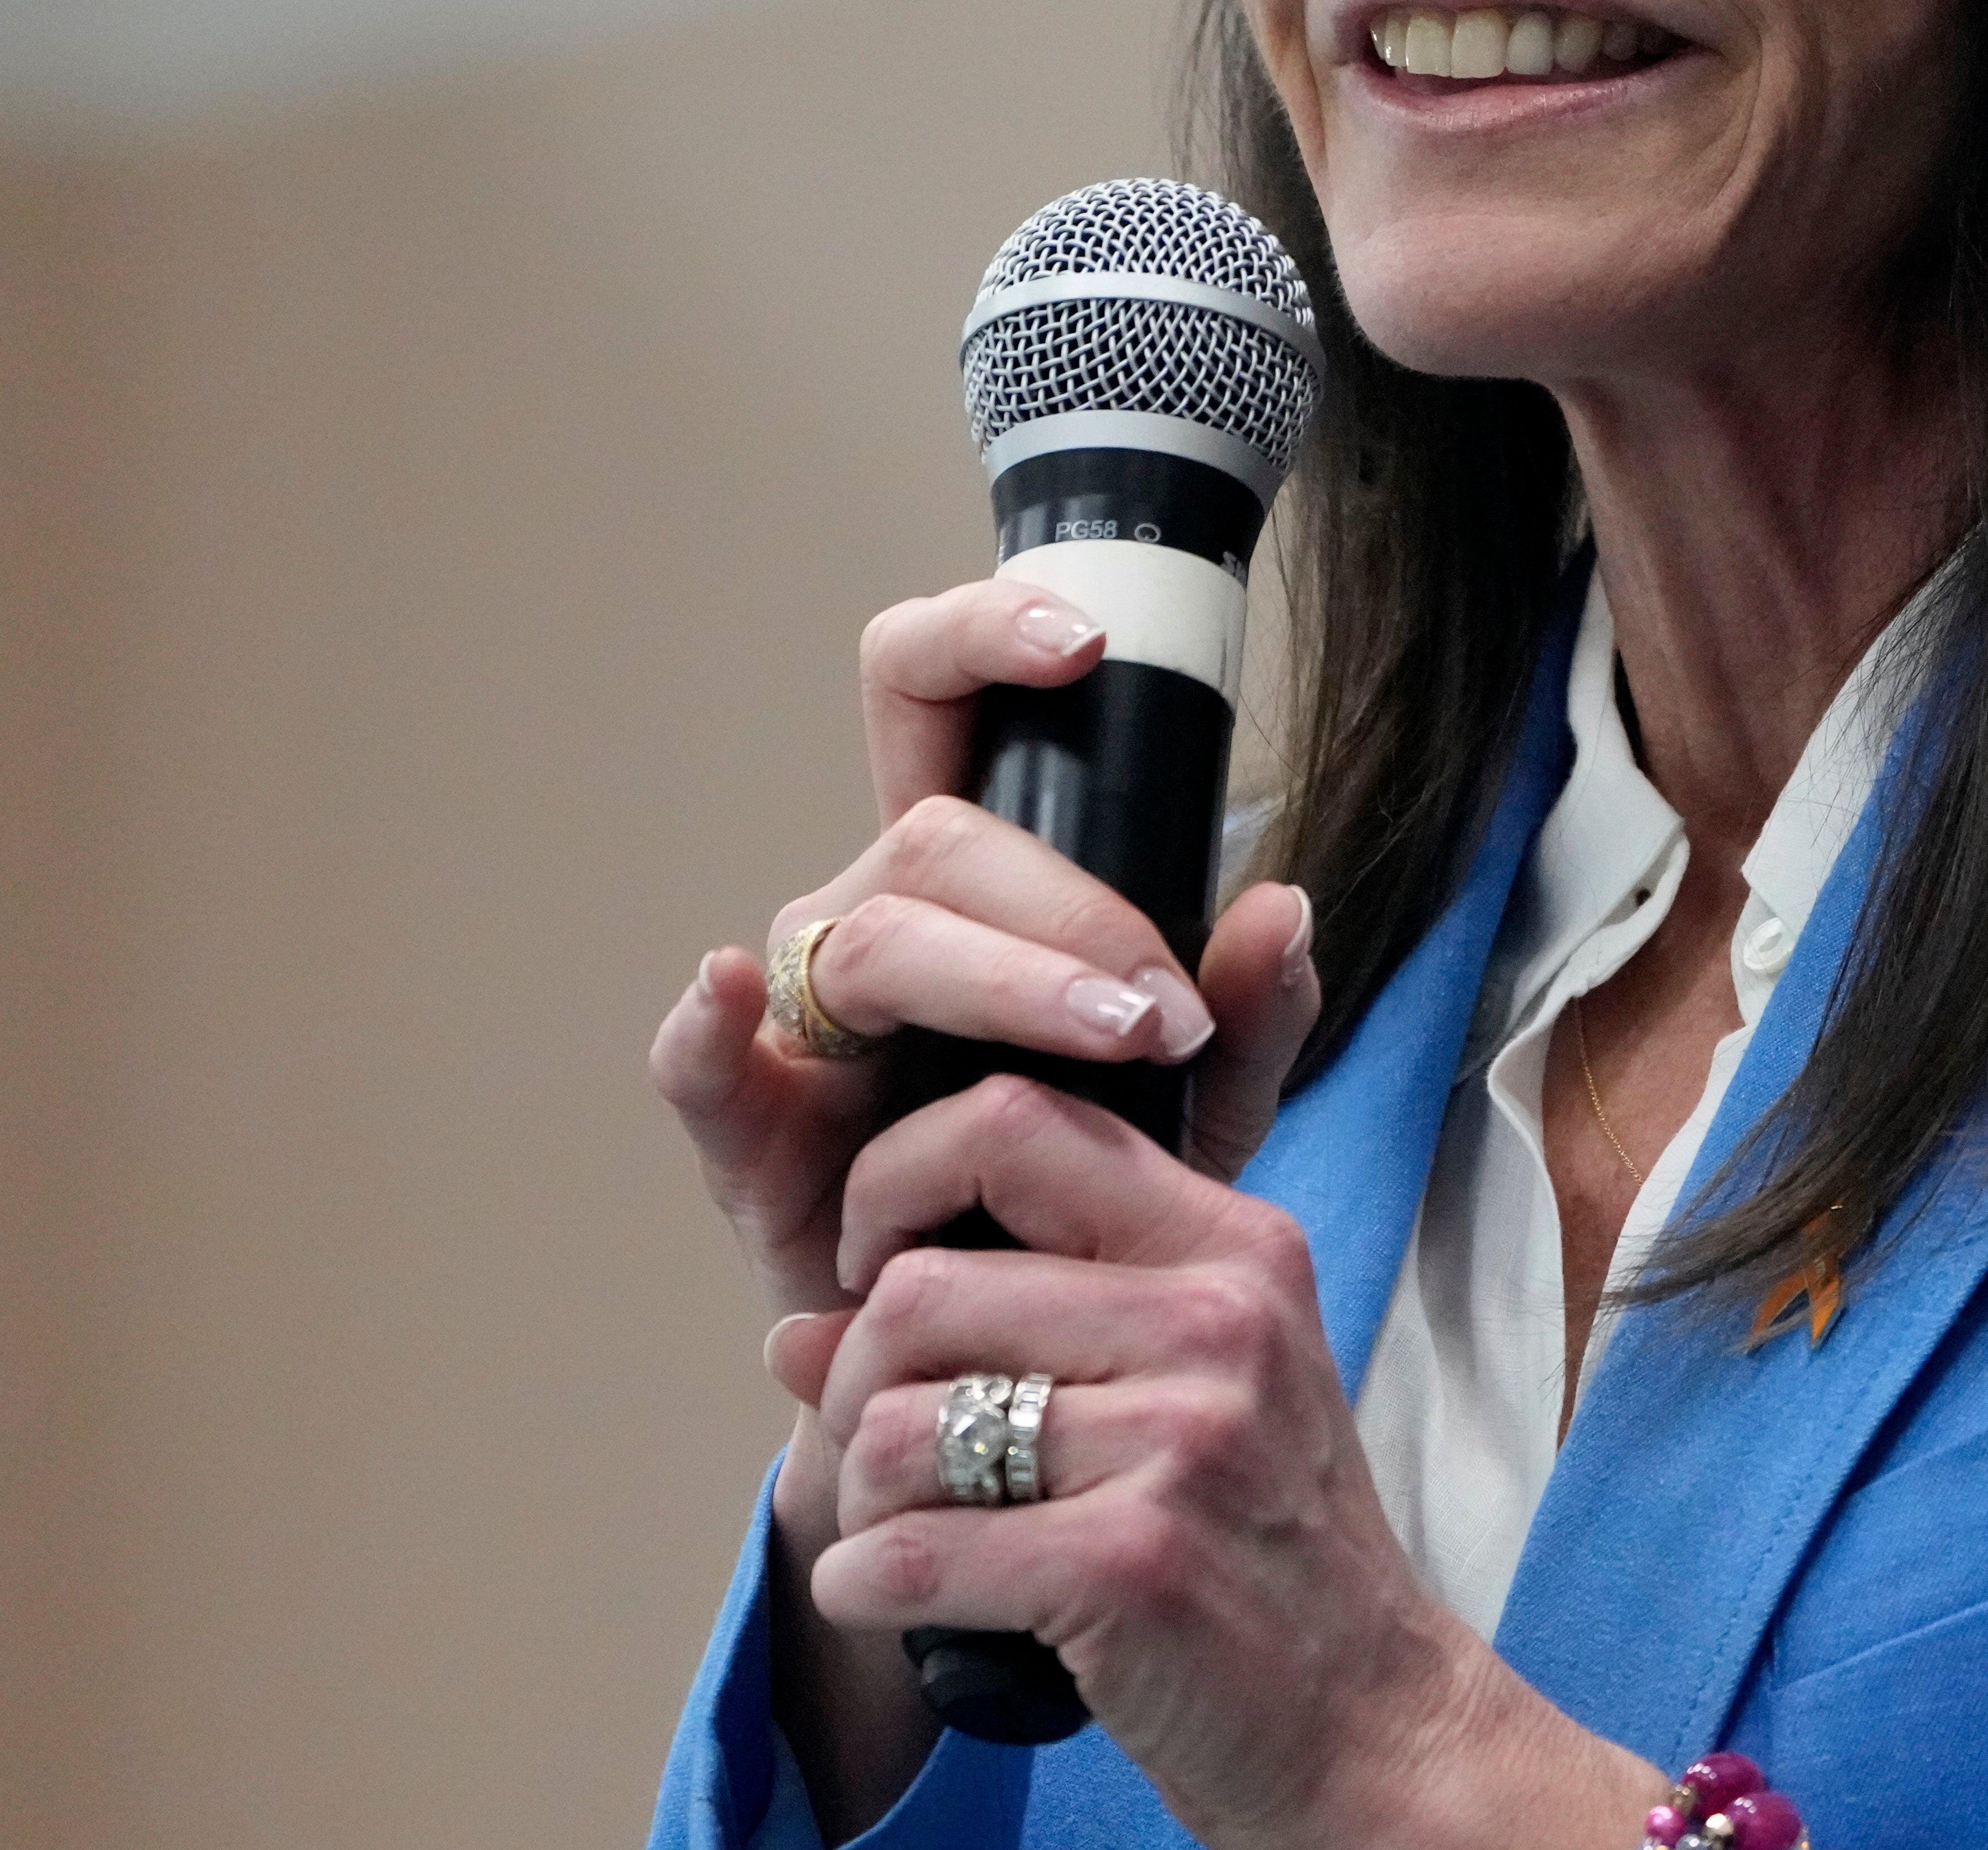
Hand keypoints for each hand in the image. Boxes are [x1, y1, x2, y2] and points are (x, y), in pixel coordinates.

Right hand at [645, 576, 1323, 1333]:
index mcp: (967, 880)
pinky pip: (701, 1062)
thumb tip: (1286, 909)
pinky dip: (703, 1027)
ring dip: (1000, 979)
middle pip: (936, 838)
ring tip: (1116, 1038)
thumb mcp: (1200, 1105)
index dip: (980, 638)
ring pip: (871, 939)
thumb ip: (1251, 1014)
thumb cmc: (1076, 1190)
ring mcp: (796, 1019)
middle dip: (1069, 908)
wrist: (1000, 1350)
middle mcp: (870, 918)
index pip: (934, 702)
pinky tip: (724, 994)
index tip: (1083, 645)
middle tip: (1167, 1009)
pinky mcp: (747, 1128)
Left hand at [773, 1074, 1665, 1849]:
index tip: (876, 1268)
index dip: (897, 1180)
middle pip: (921, 1290)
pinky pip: (908, 1553)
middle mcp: (1218, 1319)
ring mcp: (1185, 1440)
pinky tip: (895, 1603)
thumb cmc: (1264, 1557)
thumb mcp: (1179, 1398)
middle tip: (884, 1454)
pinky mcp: (1136, 1565)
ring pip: (896, 1426)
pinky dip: (864, 1589)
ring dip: (858, 1500)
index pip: (1015, 1121)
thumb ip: (1005, 1328)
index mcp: (1232, 1247)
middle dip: (854, 1385)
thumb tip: (793, 1331)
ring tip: (905, 1536)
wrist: (1379, 1725)